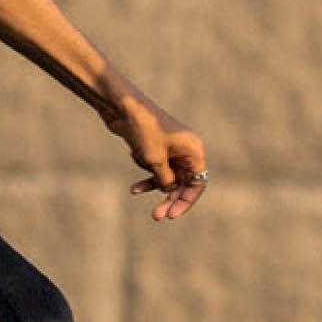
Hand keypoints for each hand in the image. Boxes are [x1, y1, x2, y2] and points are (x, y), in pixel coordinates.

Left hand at [106, 91, 208, 220]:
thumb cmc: (144, 130)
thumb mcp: (155, 161)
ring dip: (153, 185)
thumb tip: (169, 190)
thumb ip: (165, 180)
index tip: (171, 214)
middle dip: (169, 198)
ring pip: (167, 175)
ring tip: (135, 191)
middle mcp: (186, 150)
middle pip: (183, 182)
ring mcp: (172, 148)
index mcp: (194, 150)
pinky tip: (132, 182)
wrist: (123, 107)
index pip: (197, 184)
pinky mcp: (157, 147)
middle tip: (156, 215)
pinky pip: (155, 167)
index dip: (186, 201)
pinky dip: (146, 174)